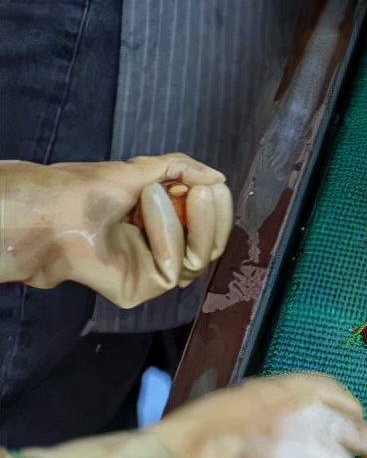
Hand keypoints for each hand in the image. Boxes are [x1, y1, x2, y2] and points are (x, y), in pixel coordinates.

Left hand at [0, 154, 232, 306]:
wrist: (55, 210)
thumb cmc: (87, 190)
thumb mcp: (143, 170)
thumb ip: (183, 169)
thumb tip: (219, 178)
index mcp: (162, 227)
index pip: (210, 228)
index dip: (218, 210)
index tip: (215, 187)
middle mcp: (161, 252)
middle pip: (212, 247)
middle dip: (213, 218)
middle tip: (204, 191)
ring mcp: (152, 273)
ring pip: (199, 259)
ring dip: (189, 222)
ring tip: (161, 192)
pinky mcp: (142, 288)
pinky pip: (174, 269)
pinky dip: (165, 236)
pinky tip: (142, 214)